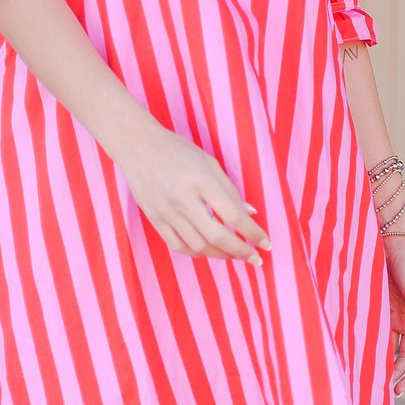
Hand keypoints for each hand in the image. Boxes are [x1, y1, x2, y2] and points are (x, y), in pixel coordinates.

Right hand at [119, 124, 270, 266]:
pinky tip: (209, 250)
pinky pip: (178, 246)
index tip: (266, 243)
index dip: (253, 233)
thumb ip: (230, 190)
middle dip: (240, 251)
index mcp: (201, 180)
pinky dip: (197, 253)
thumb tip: (250, 215)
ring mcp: (166, 211)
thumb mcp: (209, 162)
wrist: (138, 146)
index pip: (233, 215)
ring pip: (198, 246)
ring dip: (221, 255)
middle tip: (255, 258)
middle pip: (217, 236)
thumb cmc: (178, 150)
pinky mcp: (155, 219)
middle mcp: (183, 199)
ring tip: (234, 254)